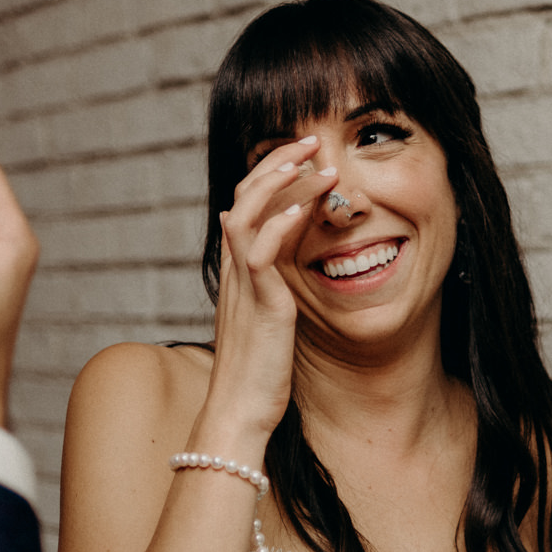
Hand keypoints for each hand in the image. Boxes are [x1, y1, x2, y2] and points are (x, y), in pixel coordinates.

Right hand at [196, 136, 335, 441]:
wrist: (239, 413)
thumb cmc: (257, 373)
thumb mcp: (265, 320)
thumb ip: (268, 287)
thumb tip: (276, 265)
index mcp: (239, 271)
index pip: (247, 202)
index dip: (270, 172)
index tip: (302, 153)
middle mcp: (236, 270)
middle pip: (244, 195)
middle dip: (277, 161)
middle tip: (311, 138)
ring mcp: (244, 285)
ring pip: (248, 214)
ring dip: (282, 181)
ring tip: (316, 160)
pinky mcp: (259, 305)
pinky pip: (260, 254)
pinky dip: (280, 225)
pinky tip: (304, 207)